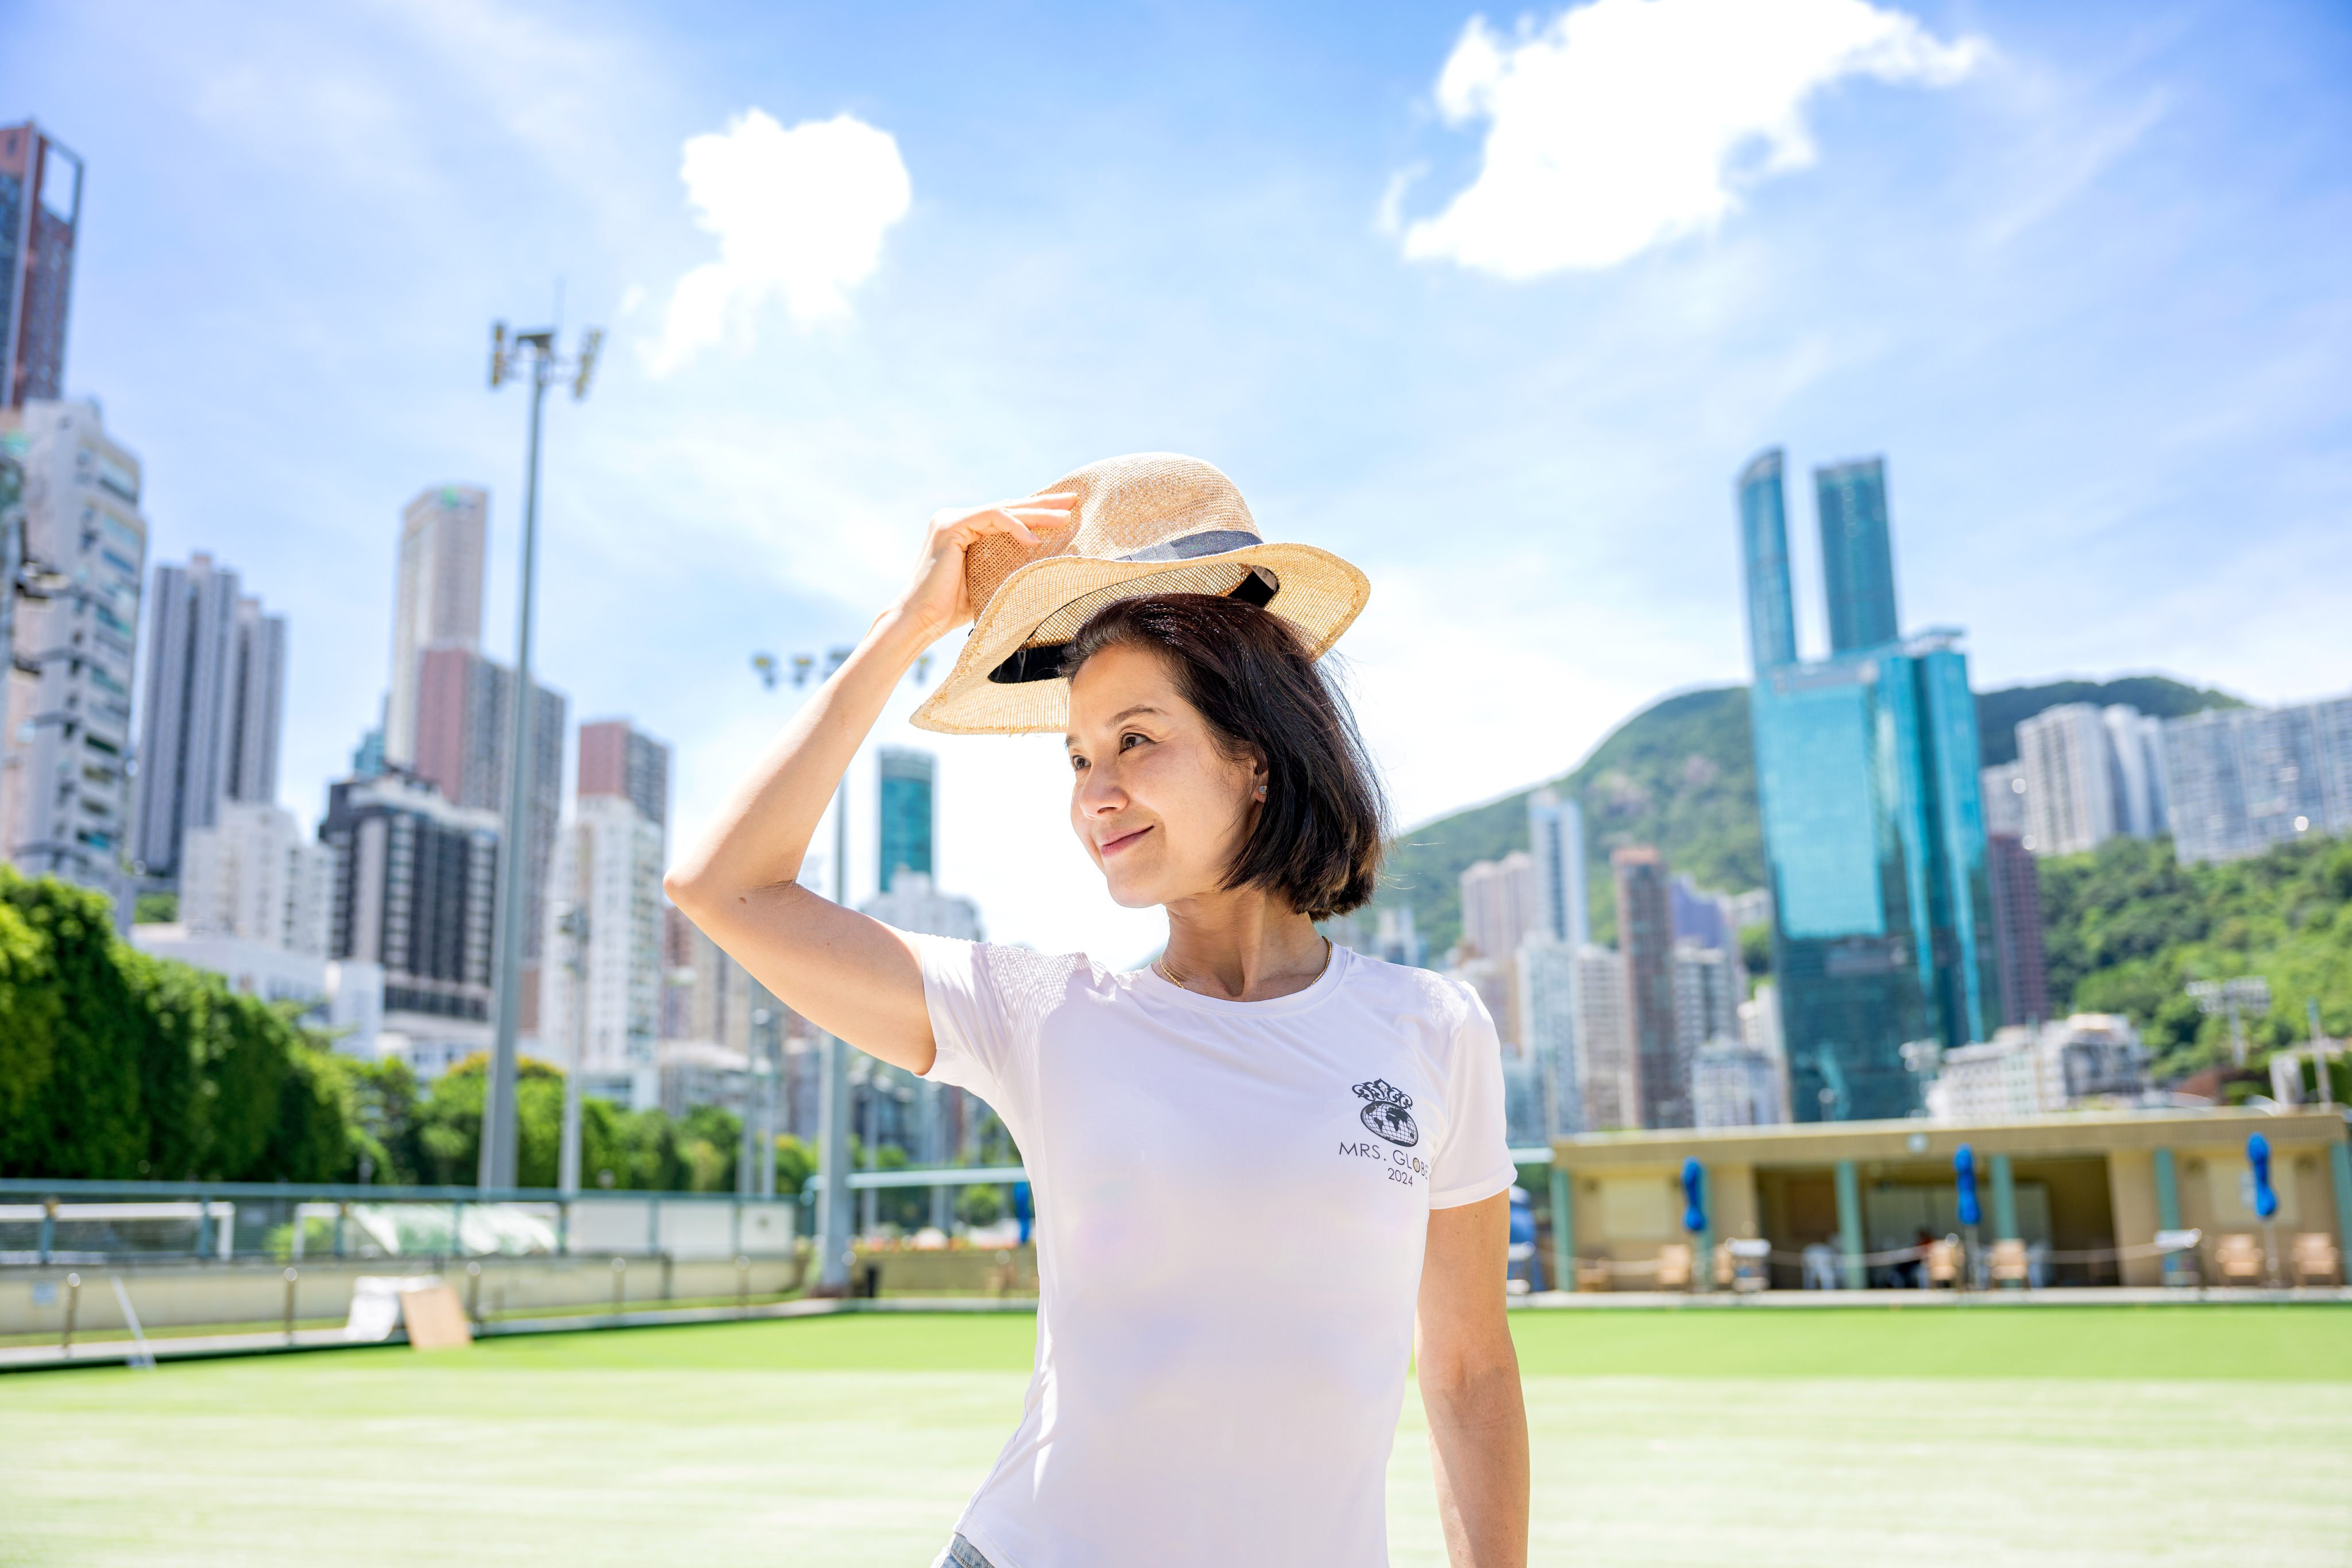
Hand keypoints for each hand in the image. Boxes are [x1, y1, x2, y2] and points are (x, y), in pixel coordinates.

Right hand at [894, 493, 1076, 640]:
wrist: (922, 622)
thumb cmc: (953, 609)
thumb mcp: (990, 578)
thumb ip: (1007, 561)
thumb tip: (1045, 557)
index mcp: (963, 528)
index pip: (1006, 515)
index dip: (1036, 512)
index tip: (1065, 513)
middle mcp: (955, 518)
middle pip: (1008, 507)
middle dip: (1042, 505)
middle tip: (1073, 502)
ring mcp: (951, 519)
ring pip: (1003, 510)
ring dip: (1036, 514)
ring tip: (1064, 519)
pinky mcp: (950, 526)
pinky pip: (992, 518)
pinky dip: (1016, 527)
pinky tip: (1035, 540)